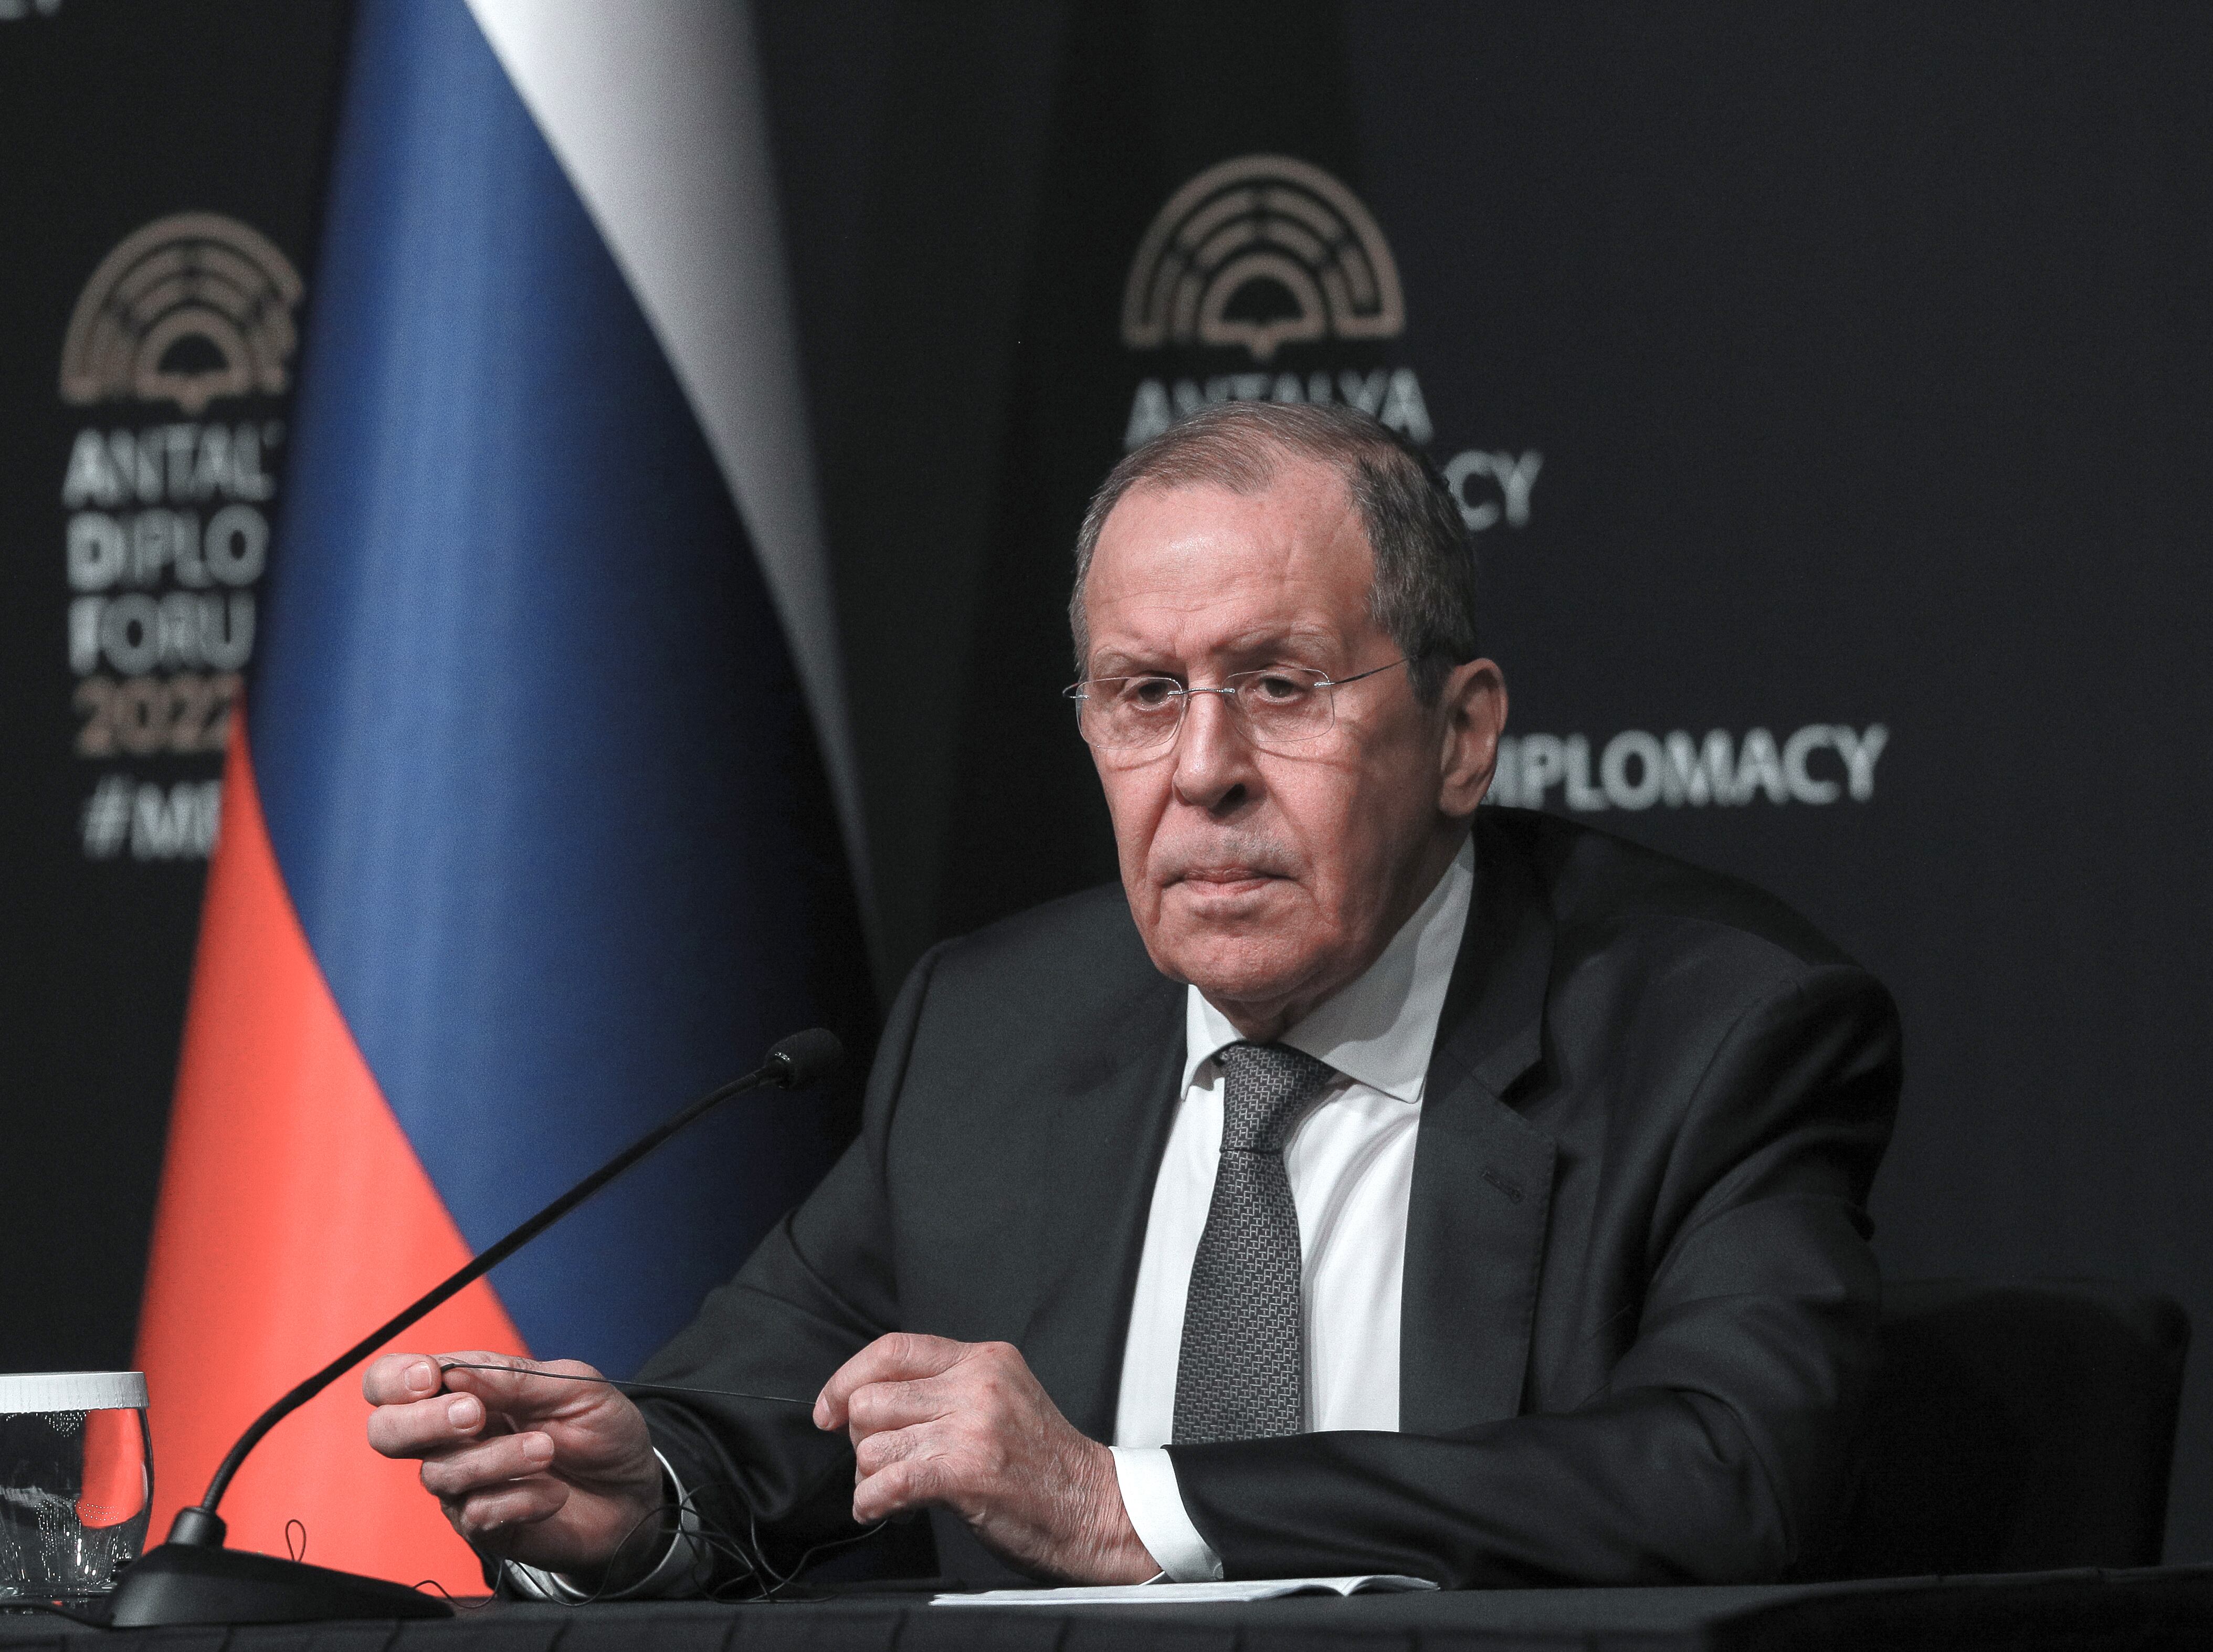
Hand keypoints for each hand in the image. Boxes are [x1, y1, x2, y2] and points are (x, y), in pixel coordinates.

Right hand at [364, 1350, 665, 1580]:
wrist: (634, 1491)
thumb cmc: (601, 1431)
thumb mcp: (575, 1386)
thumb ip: (515, 1378)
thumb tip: (453, 1372)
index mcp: (468, 1391)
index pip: (394, 1381)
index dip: (396, 1379)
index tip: (432, 1378)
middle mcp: (453, 1439)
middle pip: (385, 1432)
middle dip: (420, 1421)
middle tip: (474, 1415)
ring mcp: (463, 1486)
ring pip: (439, 1473)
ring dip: (497, 1458)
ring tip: (547, 1450)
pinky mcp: (482, 1527)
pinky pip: (475, 1514)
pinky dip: (521, 1499)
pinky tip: (553, 1494)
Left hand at [814, 1333, 1156, 1583]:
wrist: (1097, 1509)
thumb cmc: (1045, 1466)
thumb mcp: (1001, 1400)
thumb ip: (945, 1390)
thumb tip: (870, 1404)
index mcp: (983, 1359)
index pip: (893, 1348)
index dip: (847, 1378)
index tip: (829, 1409)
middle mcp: (977, 1383)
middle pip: (873, 1399)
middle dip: (861, 1439)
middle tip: (882, 1463)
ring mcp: (973, 1425)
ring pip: (873, 1444)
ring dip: (870, 1478)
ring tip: (893, 1492)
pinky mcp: (968, 1470)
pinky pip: (890, 1480)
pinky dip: (873, 1501)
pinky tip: (883, 1510)